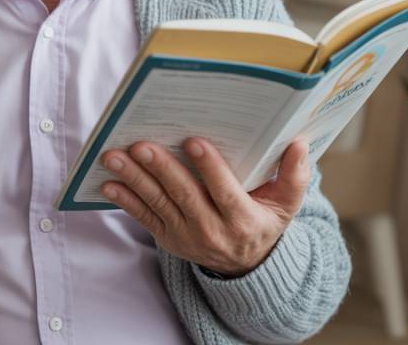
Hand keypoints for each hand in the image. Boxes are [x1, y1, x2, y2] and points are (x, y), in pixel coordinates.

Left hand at [100, 138, 309, 276]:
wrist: (245, 266)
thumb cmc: (265, 222)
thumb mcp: (287, 204)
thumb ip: (294, 174)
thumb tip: (300, 142)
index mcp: (244, 220)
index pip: (225, 193)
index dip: (210, 168)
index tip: (193, 141)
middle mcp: (213, 232)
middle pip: (184, 196)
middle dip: (161, 169)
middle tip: (141, 145)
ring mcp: (186, 237)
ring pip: (158, 204)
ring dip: (134, 179)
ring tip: (115, 156)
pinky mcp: (168, 238)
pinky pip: (144, 218)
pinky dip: (125, 200)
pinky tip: (108, 183)